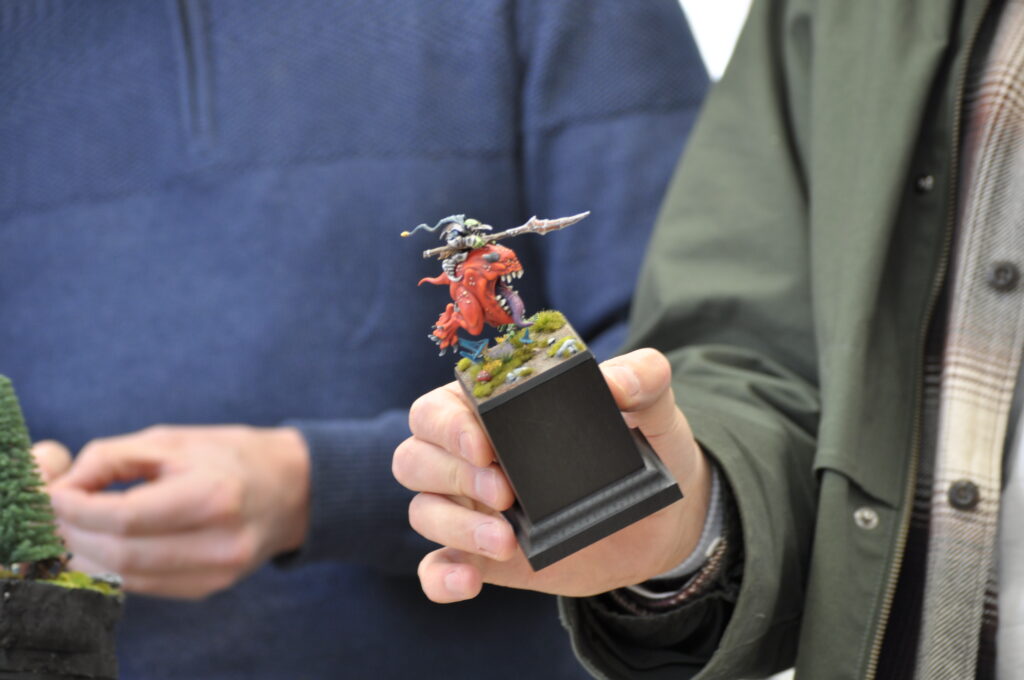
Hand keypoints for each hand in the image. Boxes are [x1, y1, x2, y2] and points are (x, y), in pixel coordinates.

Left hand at [45, 425, 309, 598]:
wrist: (292, 488)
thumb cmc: (230, 456)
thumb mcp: (173, 440)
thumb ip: (113, 458)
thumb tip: (62, 488)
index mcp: (215, 495)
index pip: (126, 518)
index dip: (77, 510)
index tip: (51, 497)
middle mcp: (221, 543)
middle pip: (122, 555)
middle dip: (75, 535)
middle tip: (54, 515)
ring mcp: (218, 572)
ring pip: (128, 577)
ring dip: (89, 555)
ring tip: (73, 529)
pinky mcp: (211, 587)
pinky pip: (146, 585)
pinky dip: (115, 566)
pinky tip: (106, 544)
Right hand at [392, 348, 711, 602]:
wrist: (662, 520)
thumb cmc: (644, 447)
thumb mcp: (653, 409)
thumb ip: (643, 380)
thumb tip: (616, 382)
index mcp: (492, 410)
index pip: (438, 408)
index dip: (448, 426)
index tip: (485, 444)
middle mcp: (469, 457)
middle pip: (415, 458)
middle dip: (451, 475)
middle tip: (505, 493)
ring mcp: (472, 509)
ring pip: (422, 510)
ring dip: (454, 526)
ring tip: (507, 541)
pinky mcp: (483, 556)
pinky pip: (436, 568)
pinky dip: (441, 577)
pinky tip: (470, 582)